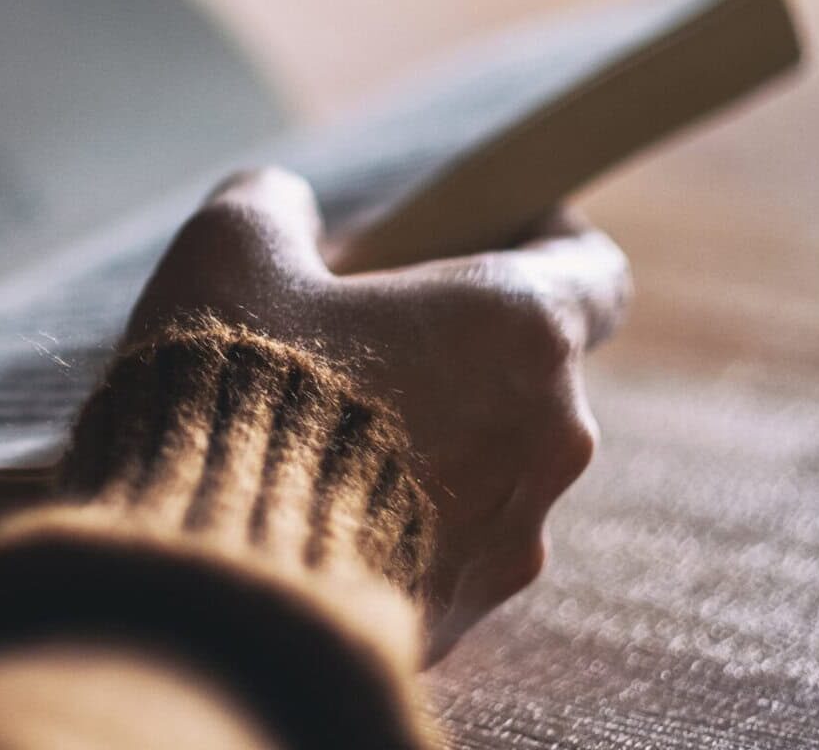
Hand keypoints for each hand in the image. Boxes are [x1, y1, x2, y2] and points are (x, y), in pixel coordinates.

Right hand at [125, 168, 629, 660]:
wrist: (224, 581)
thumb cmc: (244, 392)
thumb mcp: (232, 251)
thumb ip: (273, 206)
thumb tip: (285, 207)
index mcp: (521, 326)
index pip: (594, 270)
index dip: (540, 241)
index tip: (481, 235)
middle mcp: (549, 433)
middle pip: (523, 366)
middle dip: (445, 342)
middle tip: (343, 332)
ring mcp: (516, 533)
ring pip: (484, 457)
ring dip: (419, 434)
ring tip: (307, 431)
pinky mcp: (469, 611)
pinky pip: (444, 540)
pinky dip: (393, 516)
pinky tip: (305, 505)